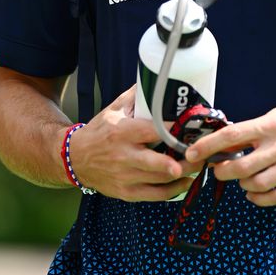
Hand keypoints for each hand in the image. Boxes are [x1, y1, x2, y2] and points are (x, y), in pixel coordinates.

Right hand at [66, 85, 195, 201]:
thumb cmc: (99, 131)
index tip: (193, 128)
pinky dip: (173, 190)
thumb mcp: (114, 109)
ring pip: (160, 180)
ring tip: (200, 165)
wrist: (74, 158)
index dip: (174, 131)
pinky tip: (186, 182)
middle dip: (182, 161)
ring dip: (184, 174)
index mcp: (123, 132)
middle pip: (158, 162)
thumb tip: (156, 79)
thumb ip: (136, 96)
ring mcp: (125, 176)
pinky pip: (154, 195)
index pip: (153, 131)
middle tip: (201, 155)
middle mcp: (124, 156)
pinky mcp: (126, 192)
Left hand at [185, 101, 275, 205]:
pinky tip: (254, 194)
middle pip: (242, 166)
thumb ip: (249, 131)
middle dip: (224, 172)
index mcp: (269, 125)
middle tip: (220, 171)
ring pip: (258, 184)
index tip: (192, 153)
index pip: (231, 135)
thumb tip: (220, 144)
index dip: (208, 146)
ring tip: (242, 179)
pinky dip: (260, 199)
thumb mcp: (273, 117)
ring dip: (243, 185)